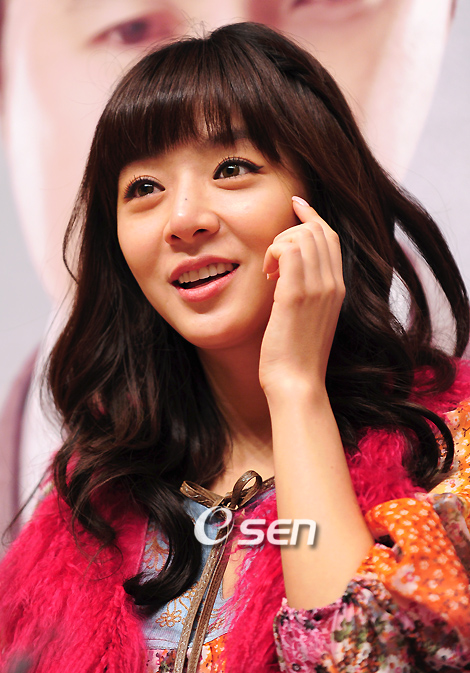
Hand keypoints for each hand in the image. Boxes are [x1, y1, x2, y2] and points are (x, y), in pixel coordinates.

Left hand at [259, 196, 344, 397]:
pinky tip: (267, 274)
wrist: (296, 383)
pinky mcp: (295, 295)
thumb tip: (286, 273)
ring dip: (280, 243)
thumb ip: (305, 292)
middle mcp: (332, 284)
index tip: (296, 204)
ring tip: (270, 271)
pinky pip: (287, 249)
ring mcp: (317, 289)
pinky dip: (273, 252)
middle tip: (272, 255)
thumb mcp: (309, 319)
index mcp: (337, 289)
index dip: (313, 216)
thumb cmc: (296, 356)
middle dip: (291, 229)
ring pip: (303, 235)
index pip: (331, 237)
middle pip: (319, 230)